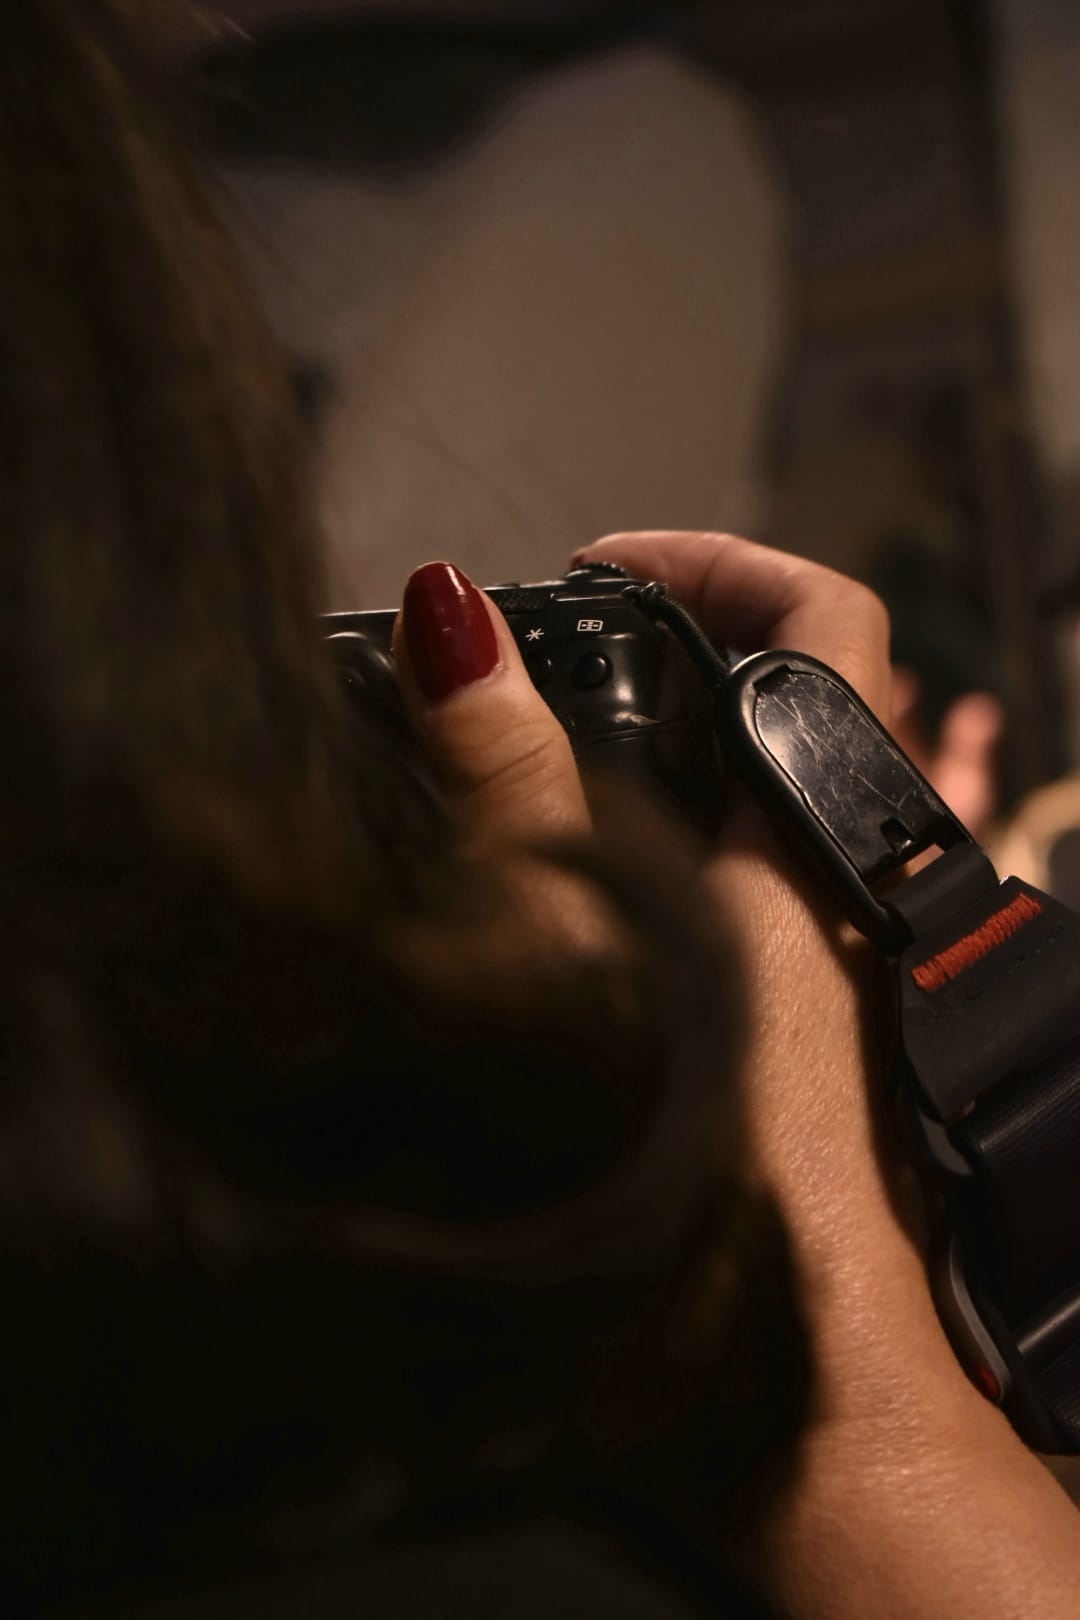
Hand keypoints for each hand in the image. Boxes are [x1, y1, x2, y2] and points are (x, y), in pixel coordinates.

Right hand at [392, 539, 1079, 1619]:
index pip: (831, 621)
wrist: (797, 1407)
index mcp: (817, 851)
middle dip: (684, 648)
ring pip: (779, 793)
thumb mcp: (580, 970)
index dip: (721, 555)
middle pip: (805, 699)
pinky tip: (583, 882)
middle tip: (557, 651)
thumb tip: (452, 632)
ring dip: (676, 745)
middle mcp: (849, 892)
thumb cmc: (707, 1202)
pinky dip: (679, 839)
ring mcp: (840, 963)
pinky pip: (757, 883)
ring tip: (550, 747)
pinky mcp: (806, 1029)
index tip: (602, 564)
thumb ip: (513, 797)